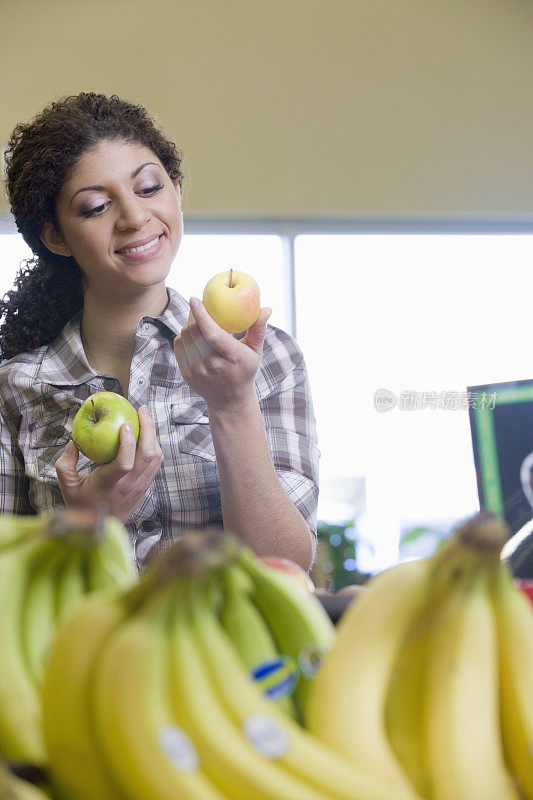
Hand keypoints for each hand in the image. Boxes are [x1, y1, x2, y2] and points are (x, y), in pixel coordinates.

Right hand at [55, 405, 163, 522]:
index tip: (125, 424)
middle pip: (149, 455)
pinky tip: (146, 435)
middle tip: (142, 410)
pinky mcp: (146, 486)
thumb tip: (73, 443)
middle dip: (149, 428)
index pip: (125, 463)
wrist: (103, 527)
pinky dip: (154, 447)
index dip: (128, 442)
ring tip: (145, 419)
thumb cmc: (83, 505)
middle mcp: (130, 485)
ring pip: (156, 458)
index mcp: (110, 484)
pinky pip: (156, 464)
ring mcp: (141, 486)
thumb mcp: (67, 487)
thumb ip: (66, 465)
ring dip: (153, 436)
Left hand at [173, 297, 271, 410]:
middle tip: (200, 307)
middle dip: (195, 315)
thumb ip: (259, 329)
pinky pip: (179, 344)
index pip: (212, 333)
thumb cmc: (244, 369)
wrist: (229, 399)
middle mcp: (212, 365)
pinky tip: (195, 338)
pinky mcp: (186, 373)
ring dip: (190, 325)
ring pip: (185, 336)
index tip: (195, 299)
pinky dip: (185, 337)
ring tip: (201, 325)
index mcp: (232, 357)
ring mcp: (197, 370)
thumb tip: (266, 309)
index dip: (202, 315)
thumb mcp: (255, 351)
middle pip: (195, 331)